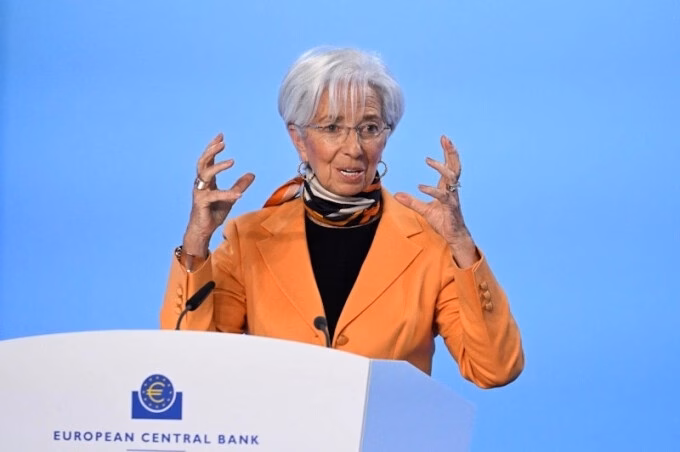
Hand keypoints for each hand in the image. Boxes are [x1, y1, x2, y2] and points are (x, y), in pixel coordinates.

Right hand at [183, 133, 254, 256]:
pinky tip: (239, 195)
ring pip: (205, 174)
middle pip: (202, 162)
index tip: (221, 135)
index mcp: (207, 181)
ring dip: (218, 166)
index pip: (208, 159)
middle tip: (222, 142)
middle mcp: (201, 184)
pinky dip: (227, 194)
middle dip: (211, 150)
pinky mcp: (201, 203)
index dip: (213, 147)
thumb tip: (252, 174)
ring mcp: (200, 192)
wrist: (204, 230)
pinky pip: (215, 195)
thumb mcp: (231, 197)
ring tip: (232, 161)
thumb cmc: (213, 213)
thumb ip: (240, 185)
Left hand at [395, 135, 478, 266]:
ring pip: (451, 177)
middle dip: (451, 152)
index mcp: (447, 187)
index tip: (444, 139)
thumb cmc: (443, 221)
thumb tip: (397, 195)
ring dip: (441, 168)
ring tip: (429, 160)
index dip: (448, 152)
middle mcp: (452, 189)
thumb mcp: (423, 210)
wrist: (454, 236)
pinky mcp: (450, 207)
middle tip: (445, 139)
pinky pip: (442, 196)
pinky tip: (421, 187)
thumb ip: (411, 201)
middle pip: (455, 166)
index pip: (450, 165)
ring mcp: (452, 197)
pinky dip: (431, 190)